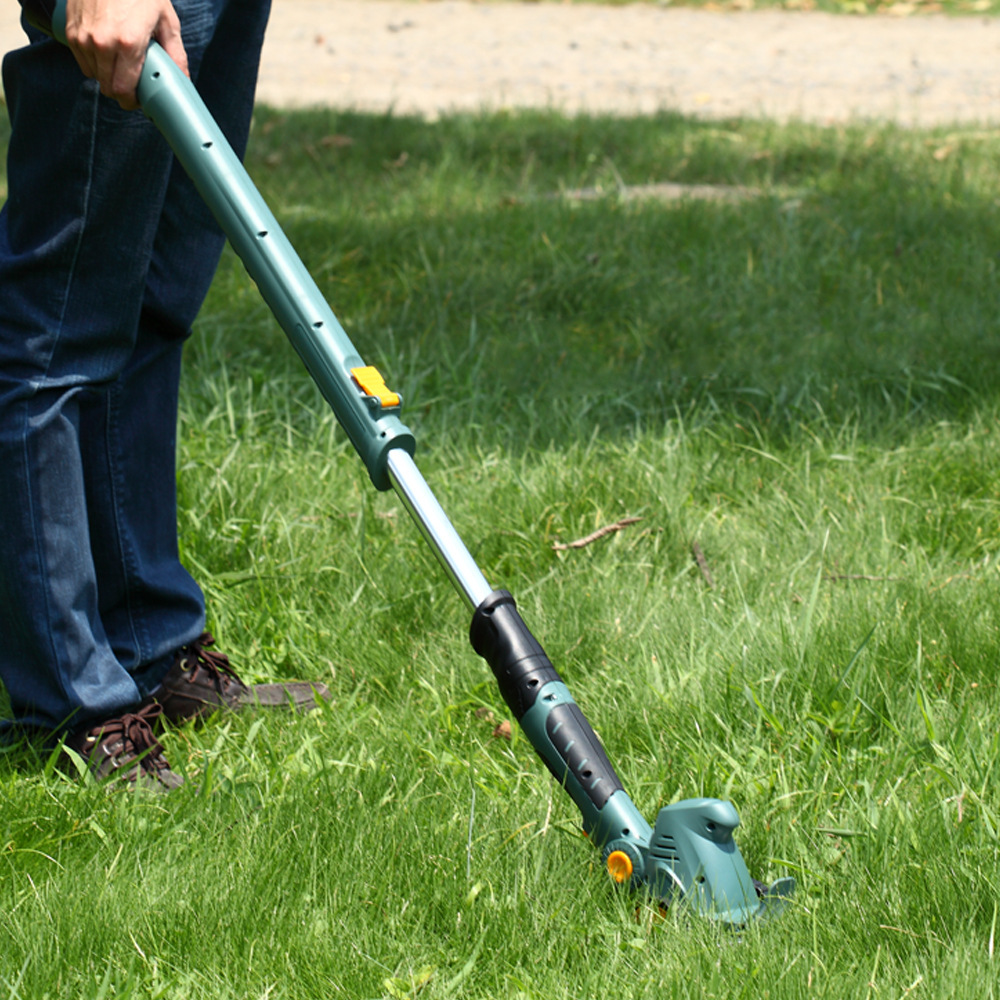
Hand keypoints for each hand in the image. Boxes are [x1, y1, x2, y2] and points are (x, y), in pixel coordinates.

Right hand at [63, 0, 188, 109]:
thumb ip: (176, 54)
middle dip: (121, 91)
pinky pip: (81, 59)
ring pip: (93, 75)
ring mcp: (83, 36)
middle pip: (107, 87)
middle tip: (132, 84)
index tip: (138, 100)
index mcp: (128, 44)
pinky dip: (92, 60)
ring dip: (106, 75)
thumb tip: (184, 79)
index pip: (123, 91)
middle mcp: (102, 43)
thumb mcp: (166, 20)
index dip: (131, 101)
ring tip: (120, 62)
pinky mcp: (70, 28)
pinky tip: (106, 50)